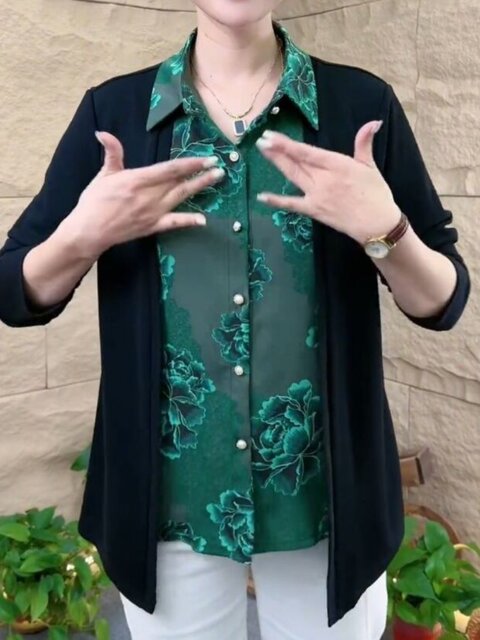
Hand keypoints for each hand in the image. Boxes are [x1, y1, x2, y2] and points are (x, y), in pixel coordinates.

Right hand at [62, 131, 223, 258]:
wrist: (89, 231)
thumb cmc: (94, 201)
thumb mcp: (103, 174)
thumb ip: (111, 153)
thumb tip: (103, 133)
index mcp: (138, 179)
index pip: (170, 169)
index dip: (190, 164)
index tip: (206, 159)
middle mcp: (149, 196)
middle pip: (180, 183)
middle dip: (201, 175)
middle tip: (220, 168)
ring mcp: (152, 213)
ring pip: (181, 198)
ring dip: (199, 189)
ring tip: (216, 181)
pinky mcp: (152, 227)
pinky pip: (173, 223)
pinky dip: (188, 221)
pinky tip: (203, 220)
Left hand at [255, 121, 401, 244]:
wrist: (377, 225)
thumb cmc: (376, 194)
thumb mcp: (370, 166)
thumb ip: (365, 143)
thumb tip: (374, 122)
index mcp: (337, 165)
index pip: (307, 152)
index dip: (287, 144)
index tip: (272, 135)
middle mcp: (323, 179)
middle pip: (296, 162)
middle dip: (277, 150)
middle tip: (261, 140)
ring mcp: (316, 195)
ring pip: (293, 176)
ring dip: (277, 163)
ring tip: (263, 151)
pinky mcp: (314, 210)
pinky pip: (292, 205)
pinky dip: (276, 201)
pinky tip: (261, 196)